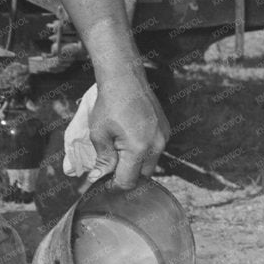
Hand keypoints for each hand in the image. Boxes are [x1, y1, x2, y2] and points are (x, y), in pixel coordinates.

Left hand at [86, 73, 168, 190]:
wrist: (124, 78)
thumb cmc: (109, 104)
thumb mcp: (99, 134)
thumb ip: (102, 159)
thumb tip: (98, 178)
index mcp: (139, 149)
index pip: (128, 181)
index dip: (113, 185)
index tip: (102, 182)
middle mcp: (156, 145)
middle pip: (142, 176)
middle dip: (126, 176)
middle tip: (109, 168)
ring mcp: (163, 137)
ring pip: (150, 164)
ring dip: (135, 164)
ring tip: (118, 152)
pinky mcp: (165, 130)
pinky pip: (155, 150)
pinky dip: (143, 152)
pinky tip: (129, 141)